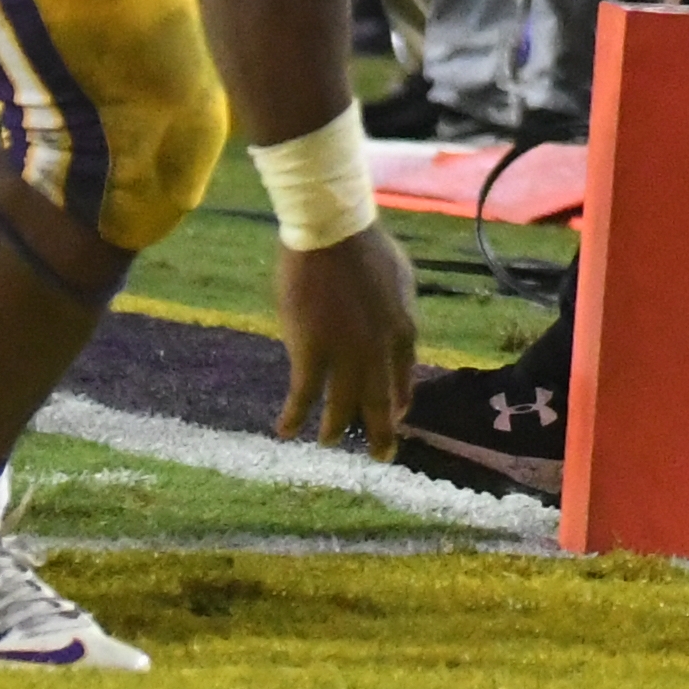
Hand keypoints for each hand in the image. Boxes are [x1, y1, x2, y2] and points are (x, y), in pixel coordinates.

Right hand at [272, 223, 418, 456]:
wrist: (332, 233)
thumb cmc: (363, 246)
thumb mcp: (398, 279)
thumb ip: (397, 310)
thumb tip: (397, 327)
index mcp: (404, 329)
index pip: (404, 377)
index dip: (398, 401)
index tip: (395, 416)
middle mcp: (380, 351)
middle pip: (381, 403)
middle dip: (380, 434)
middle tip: (381, 456)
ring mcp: (346, 355)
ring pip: (343, 407)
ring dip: (335, 428)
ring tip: (329, 441)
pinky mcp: (312, 354)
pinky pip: (303, 396)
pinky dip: (294, 416)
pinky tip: (284, 430)